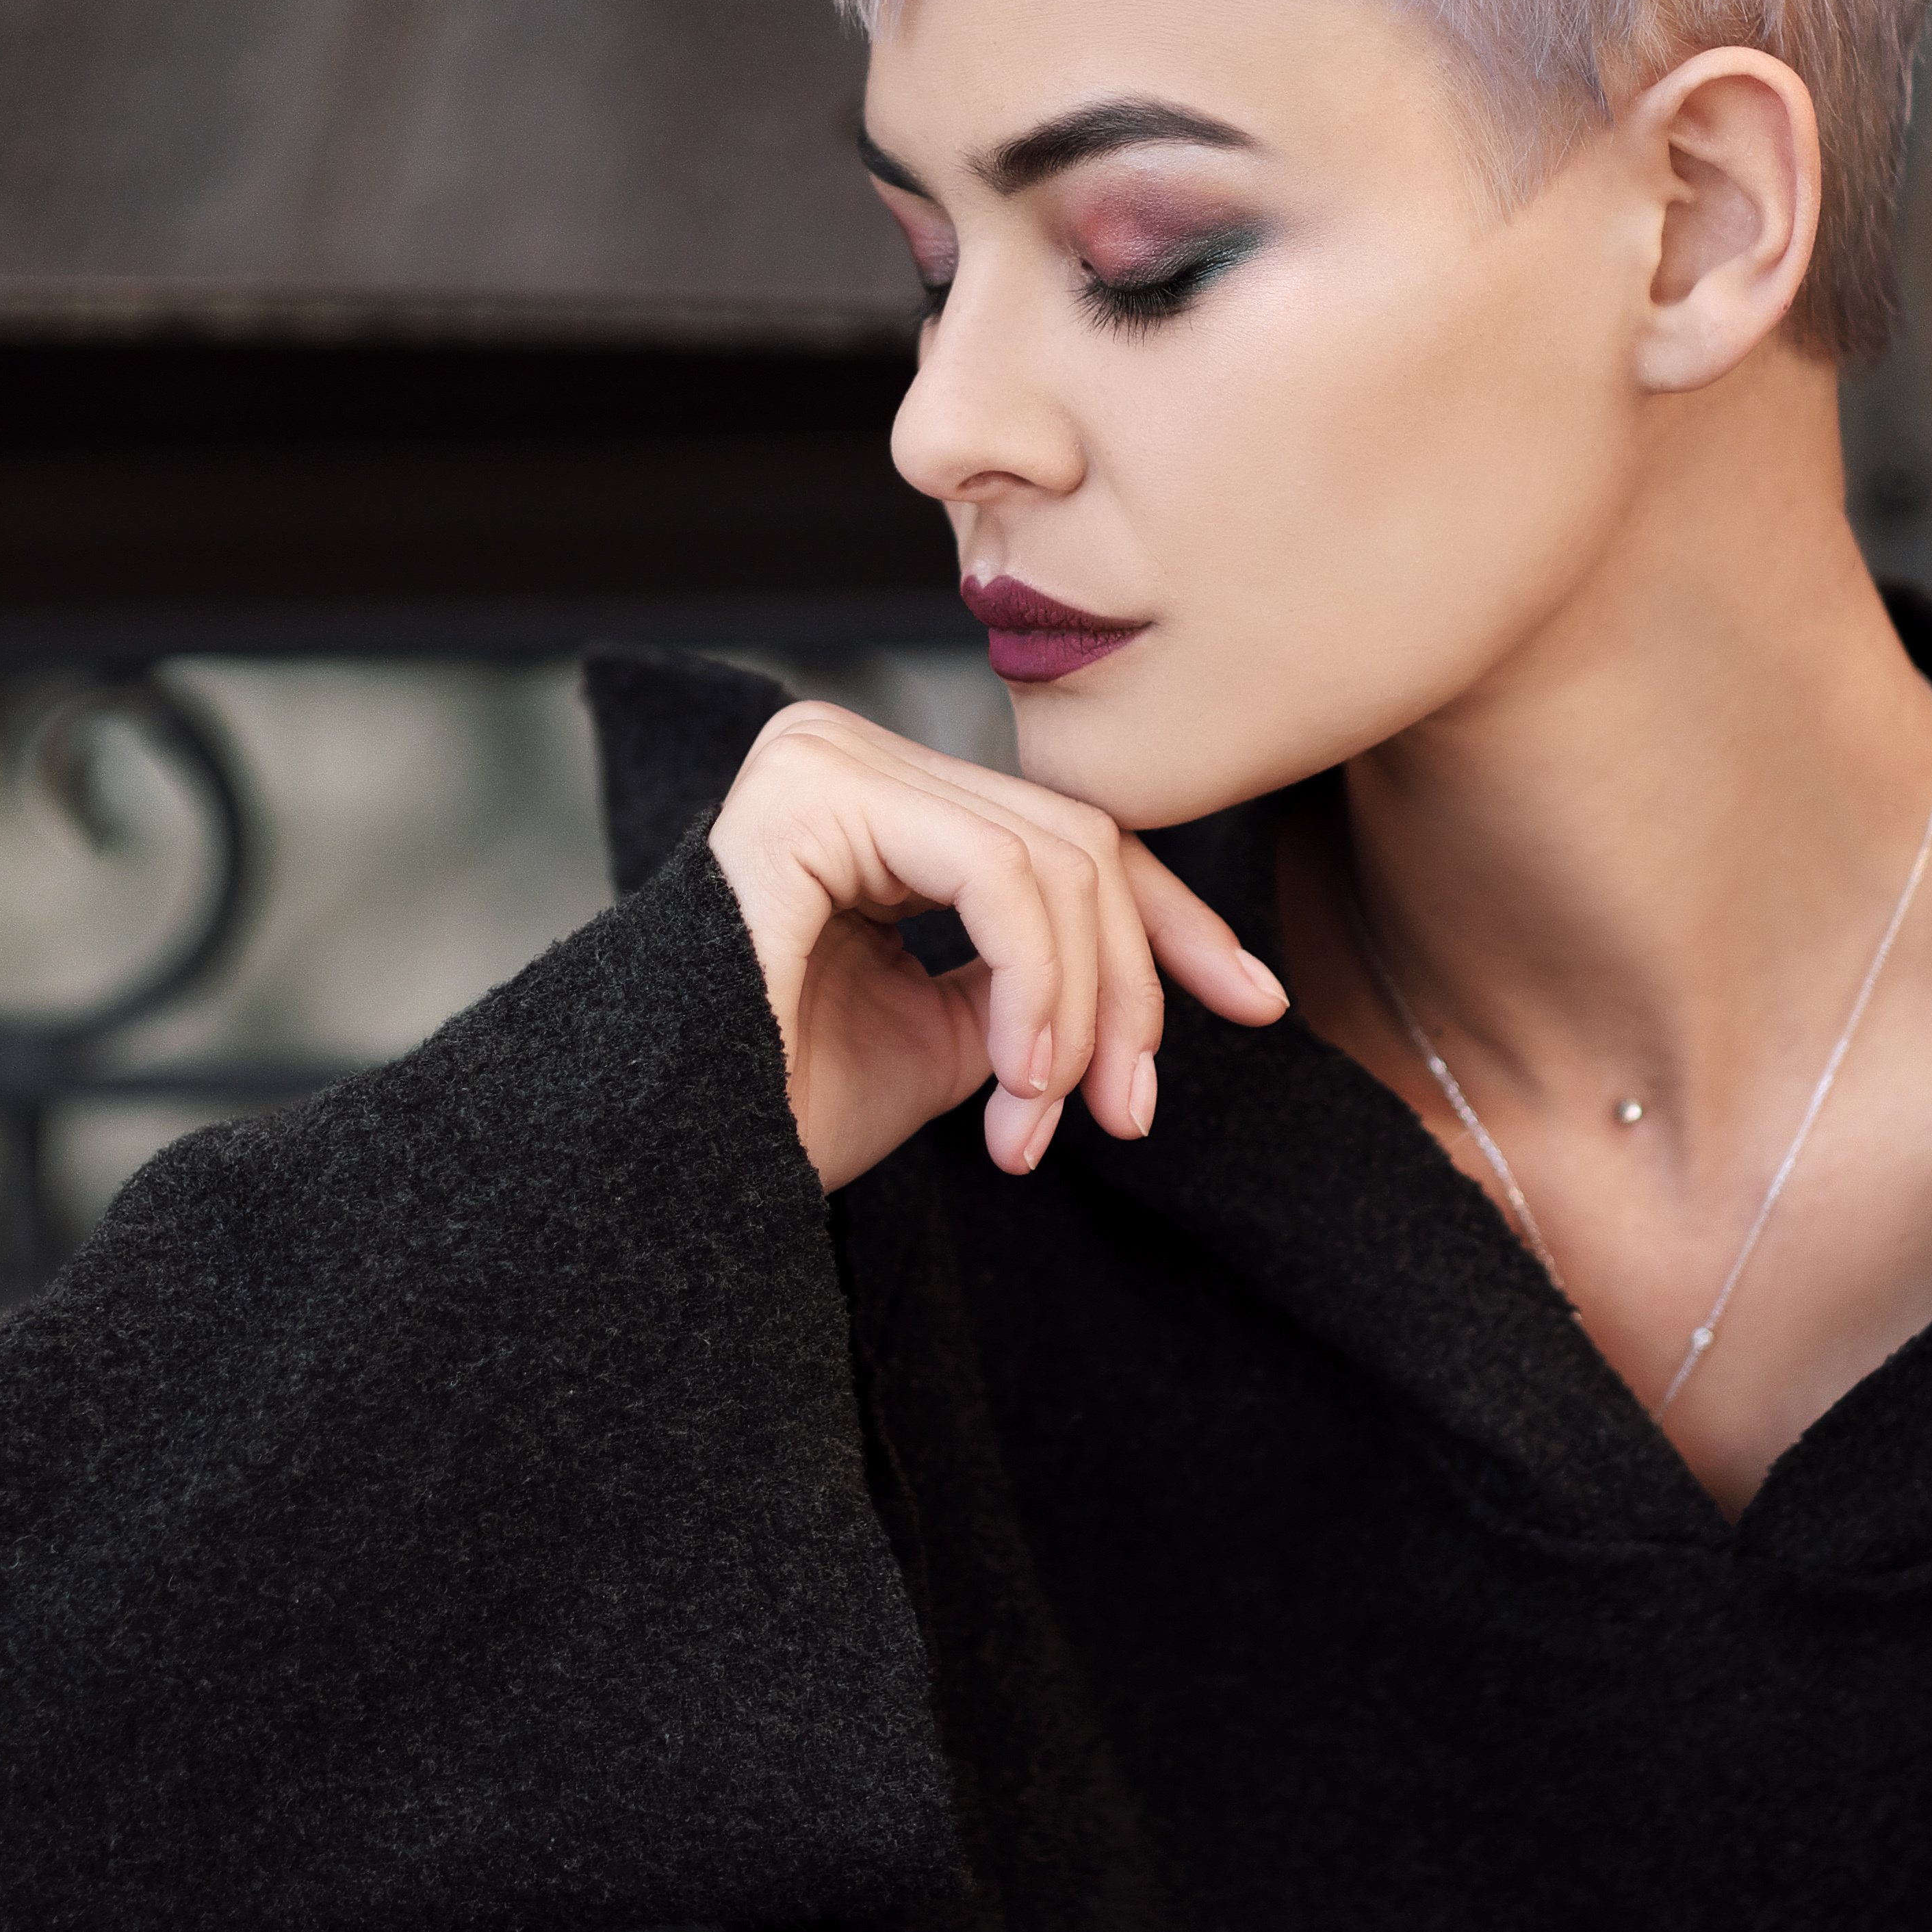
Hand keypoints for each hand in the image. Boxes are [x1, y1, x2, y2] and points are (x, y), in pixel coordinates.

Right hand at [704, 702, 1292, 1189]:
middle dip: (1131, 991)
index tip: (1258, 1004)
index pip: (1066, 837)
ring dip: (1078, 1012)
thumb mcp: (950, 1037)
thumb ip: (1033, 980)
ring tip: (1043, 1125)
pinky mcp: (812, 793)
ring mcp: (825, 758)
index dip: (1171, 922)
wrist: (673, 1177)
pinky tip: (1019, 1082)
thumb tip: (1146, 973)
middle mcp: (846, 754)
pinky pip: (997, 873)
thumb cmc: (784, 1116)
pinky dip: (1038, 984)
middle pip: (1077, 844)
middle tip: (1123, 1118)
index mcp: (874, 804)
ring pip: (1055, 859)